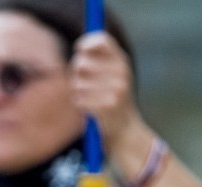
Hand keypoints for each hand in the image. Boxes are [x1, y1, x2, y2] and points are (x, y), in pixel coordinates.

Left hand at [69, 32, 142, 153]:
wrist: (126, 130)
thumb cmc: (113, 98)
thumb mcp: (113, 74)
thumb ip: (99, 58)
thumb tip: (80, 46)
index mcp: (122, 61)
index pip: (102, 41)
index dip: (86, 43)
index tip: (78, 49)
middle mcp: (121, 73)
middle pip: (81, 62)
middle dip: (76, 72)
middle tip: (84, 81)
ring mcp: (115, 90)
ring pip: (77, 83)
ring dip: (78, 91)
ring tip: (89, 97)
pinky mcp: (106, 107)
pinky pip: (78, 99)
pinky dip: (79, 104)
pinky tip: (89, 108)